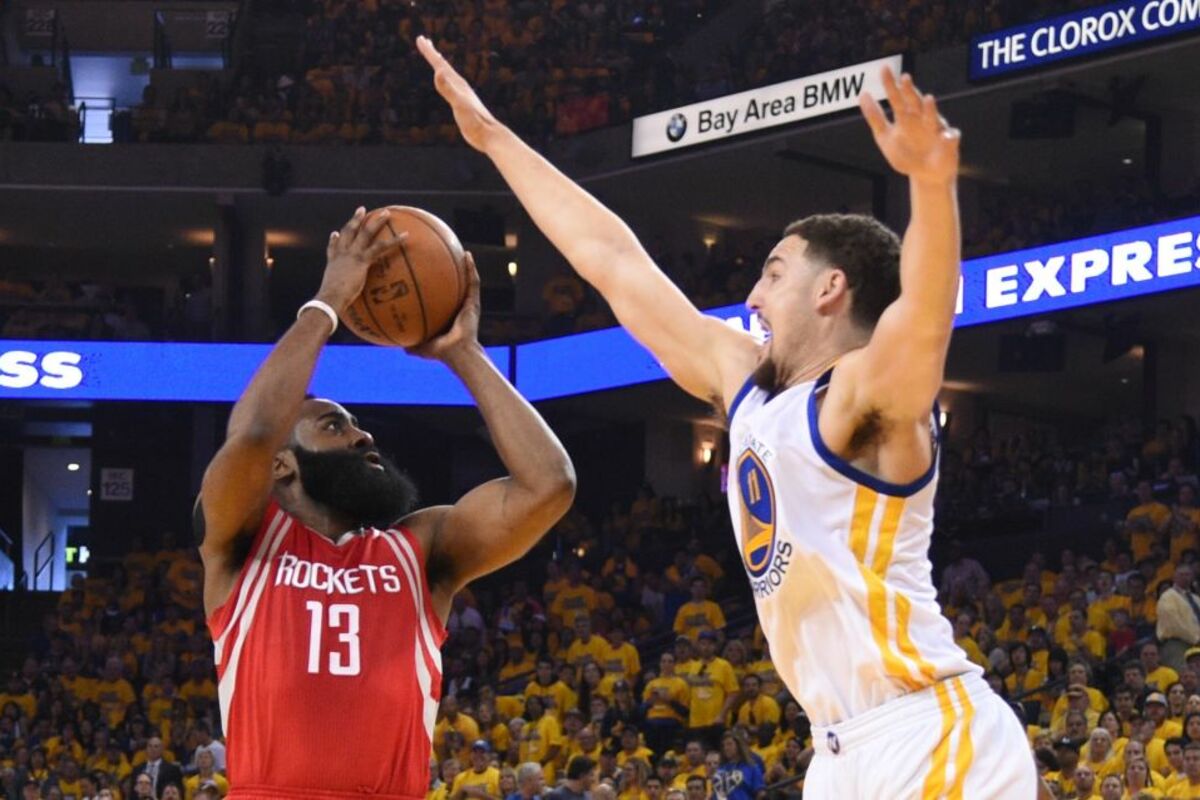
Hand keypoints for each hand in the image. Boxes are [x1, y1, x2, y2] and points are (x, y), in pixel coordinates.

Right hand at [315, 207, 407, 313]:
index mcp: (333, 262)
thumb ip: (337, 301)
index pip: (333, 247)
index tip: (336, 233)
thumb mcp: (332, 299)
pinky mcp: (362, 260)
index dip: (335, 239)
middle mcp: (341, 254)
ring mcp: (352, 255)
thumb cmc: (330, 303)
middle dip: (355, 220)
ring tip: (387, 213)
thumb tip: (336, 314)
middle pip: (348, 232)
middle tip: (362, 210)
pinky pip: (381, 247)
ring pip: (365, 233)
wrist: (330, 298)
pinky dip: (395, 241)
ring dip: (377, 221)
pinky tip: (407, 236)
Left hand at [407, 252, 481, 361]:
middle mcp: (458, 306)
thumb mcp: (418, 344)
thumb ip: (406, 341)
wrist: (457, 354)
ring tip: (459, 247)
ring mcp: (468, 303)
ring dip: (464, 263)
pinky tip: (467, 256)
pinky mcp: (474, 302)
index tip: (426, 268)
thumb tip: (391, 340)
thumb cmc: (439, 351)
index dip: (435, 282)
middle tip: (441, 252)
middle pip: (454, 283)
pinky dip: (471, 268)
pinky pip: (473, 282)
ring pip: (466, 279)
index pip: (441, 294)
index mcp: (447, 313)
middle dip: (451, 268)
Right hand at [416, 35, 501, 151]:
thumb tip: (438, 71)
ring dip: (440, 65)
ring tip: (436, 58)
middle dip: (432, 53)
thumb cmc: (474, 121)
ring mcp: (462, 94)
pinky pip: (451, 87)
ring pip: (449, 75)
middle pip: (444, 66)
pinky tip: (447, 82)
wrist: (489, 135)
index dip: (429, 52)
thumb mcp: (458, 104)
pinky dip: (446, 81)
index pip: (440, 64)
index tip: (420, 39)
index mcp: (457, 84)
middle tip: (423, 40)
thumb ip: (448, 89)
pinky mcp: (463, 104)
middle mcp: (460, 86)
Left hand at [859, 66, 959, 184]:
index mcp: (905, 117)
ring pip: (933, 117)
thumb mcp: (885, 137)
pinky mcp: (949, 143)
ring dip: (931, 109)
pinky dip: (949, 137)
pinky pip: (951, 139)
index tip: (883, 68)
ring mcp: (935, 130)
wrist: (925, 175)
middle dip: (910, 91)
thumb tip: (863, 93)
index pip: (896, 97)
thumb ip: (875, 116)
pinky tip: (947, 136)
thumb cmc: (905, 154)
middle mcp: (921, 119)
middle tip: (904, 78)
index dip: (890, 84)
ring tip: (928, 100)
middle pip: (914, 103)